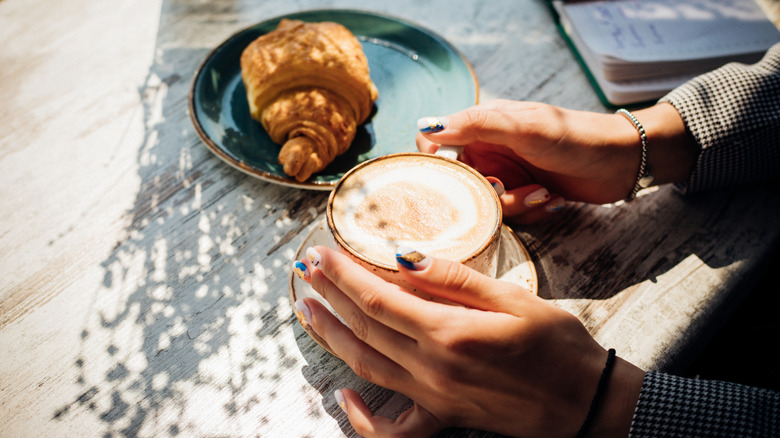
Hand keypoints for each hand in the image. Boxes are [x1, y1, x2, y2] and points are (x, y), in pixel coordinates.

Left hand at [294, 246, 644, 436]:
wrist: (585, 403)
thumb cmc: (557, 345)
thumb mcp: (513, 298)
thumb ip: (455, 279)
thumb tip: (404, 258)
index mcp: (450, 332)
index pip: (378, 298)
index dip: (343, 274)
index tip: (321, 253)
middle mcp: (432, 368)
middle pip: (364, 327)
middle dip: (330, 295)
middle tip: (306, 271)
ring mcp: (433, 396)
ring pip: (366, 364)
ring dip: (332, 336)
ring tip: (308, 311)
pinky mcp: (442, 413)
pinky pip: (390, 423)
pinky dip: (361, 415)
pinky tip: (343, 397)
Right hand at [416, 100, 696, 222]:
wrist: (623, 161)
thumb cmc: (575, 136)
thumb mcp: (524, 127)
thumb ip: (476, 125)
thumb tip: (427, 127)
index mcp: (482, 126)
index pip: (436, 144)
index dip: (437, 164)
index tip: (453, 180)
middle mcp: (489, 150)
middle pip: (460, 182)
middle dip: (485, 193)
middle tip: (507, 189)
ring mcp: (507, 173)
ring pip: (485, 204)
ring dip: (515, 204)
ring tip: (543, 192)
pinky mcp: (524, 194)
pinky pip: (510, 215)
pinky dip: (530, 211)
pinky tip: (552, 199)